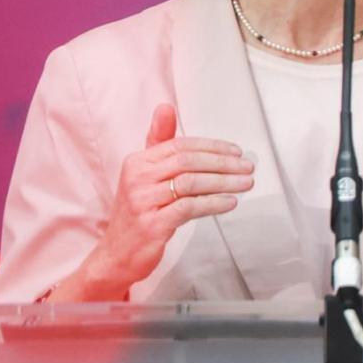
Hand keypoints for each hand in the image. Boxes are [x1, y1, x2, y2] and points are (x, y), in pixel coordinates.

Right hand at [79, 103, 254, 296]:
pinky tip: (230, 203)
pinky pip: (189, 207)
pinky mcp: (153, 224)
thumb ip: (158, 143)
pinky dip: (213, 203)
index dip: (212, 147)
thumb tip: (166, 107)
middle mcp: (138, 178)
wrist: (116, 255)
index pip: (181, 145)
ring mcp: (144, 201)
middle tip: (247, 167)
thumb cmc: (136, 214)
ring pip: (191, 183)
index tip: (235, 151)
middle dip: (223, 163)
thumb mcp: (144, 176)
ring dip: (224, 182)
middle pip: (188, 161)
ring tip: (245, 184)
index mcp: (137, 162)